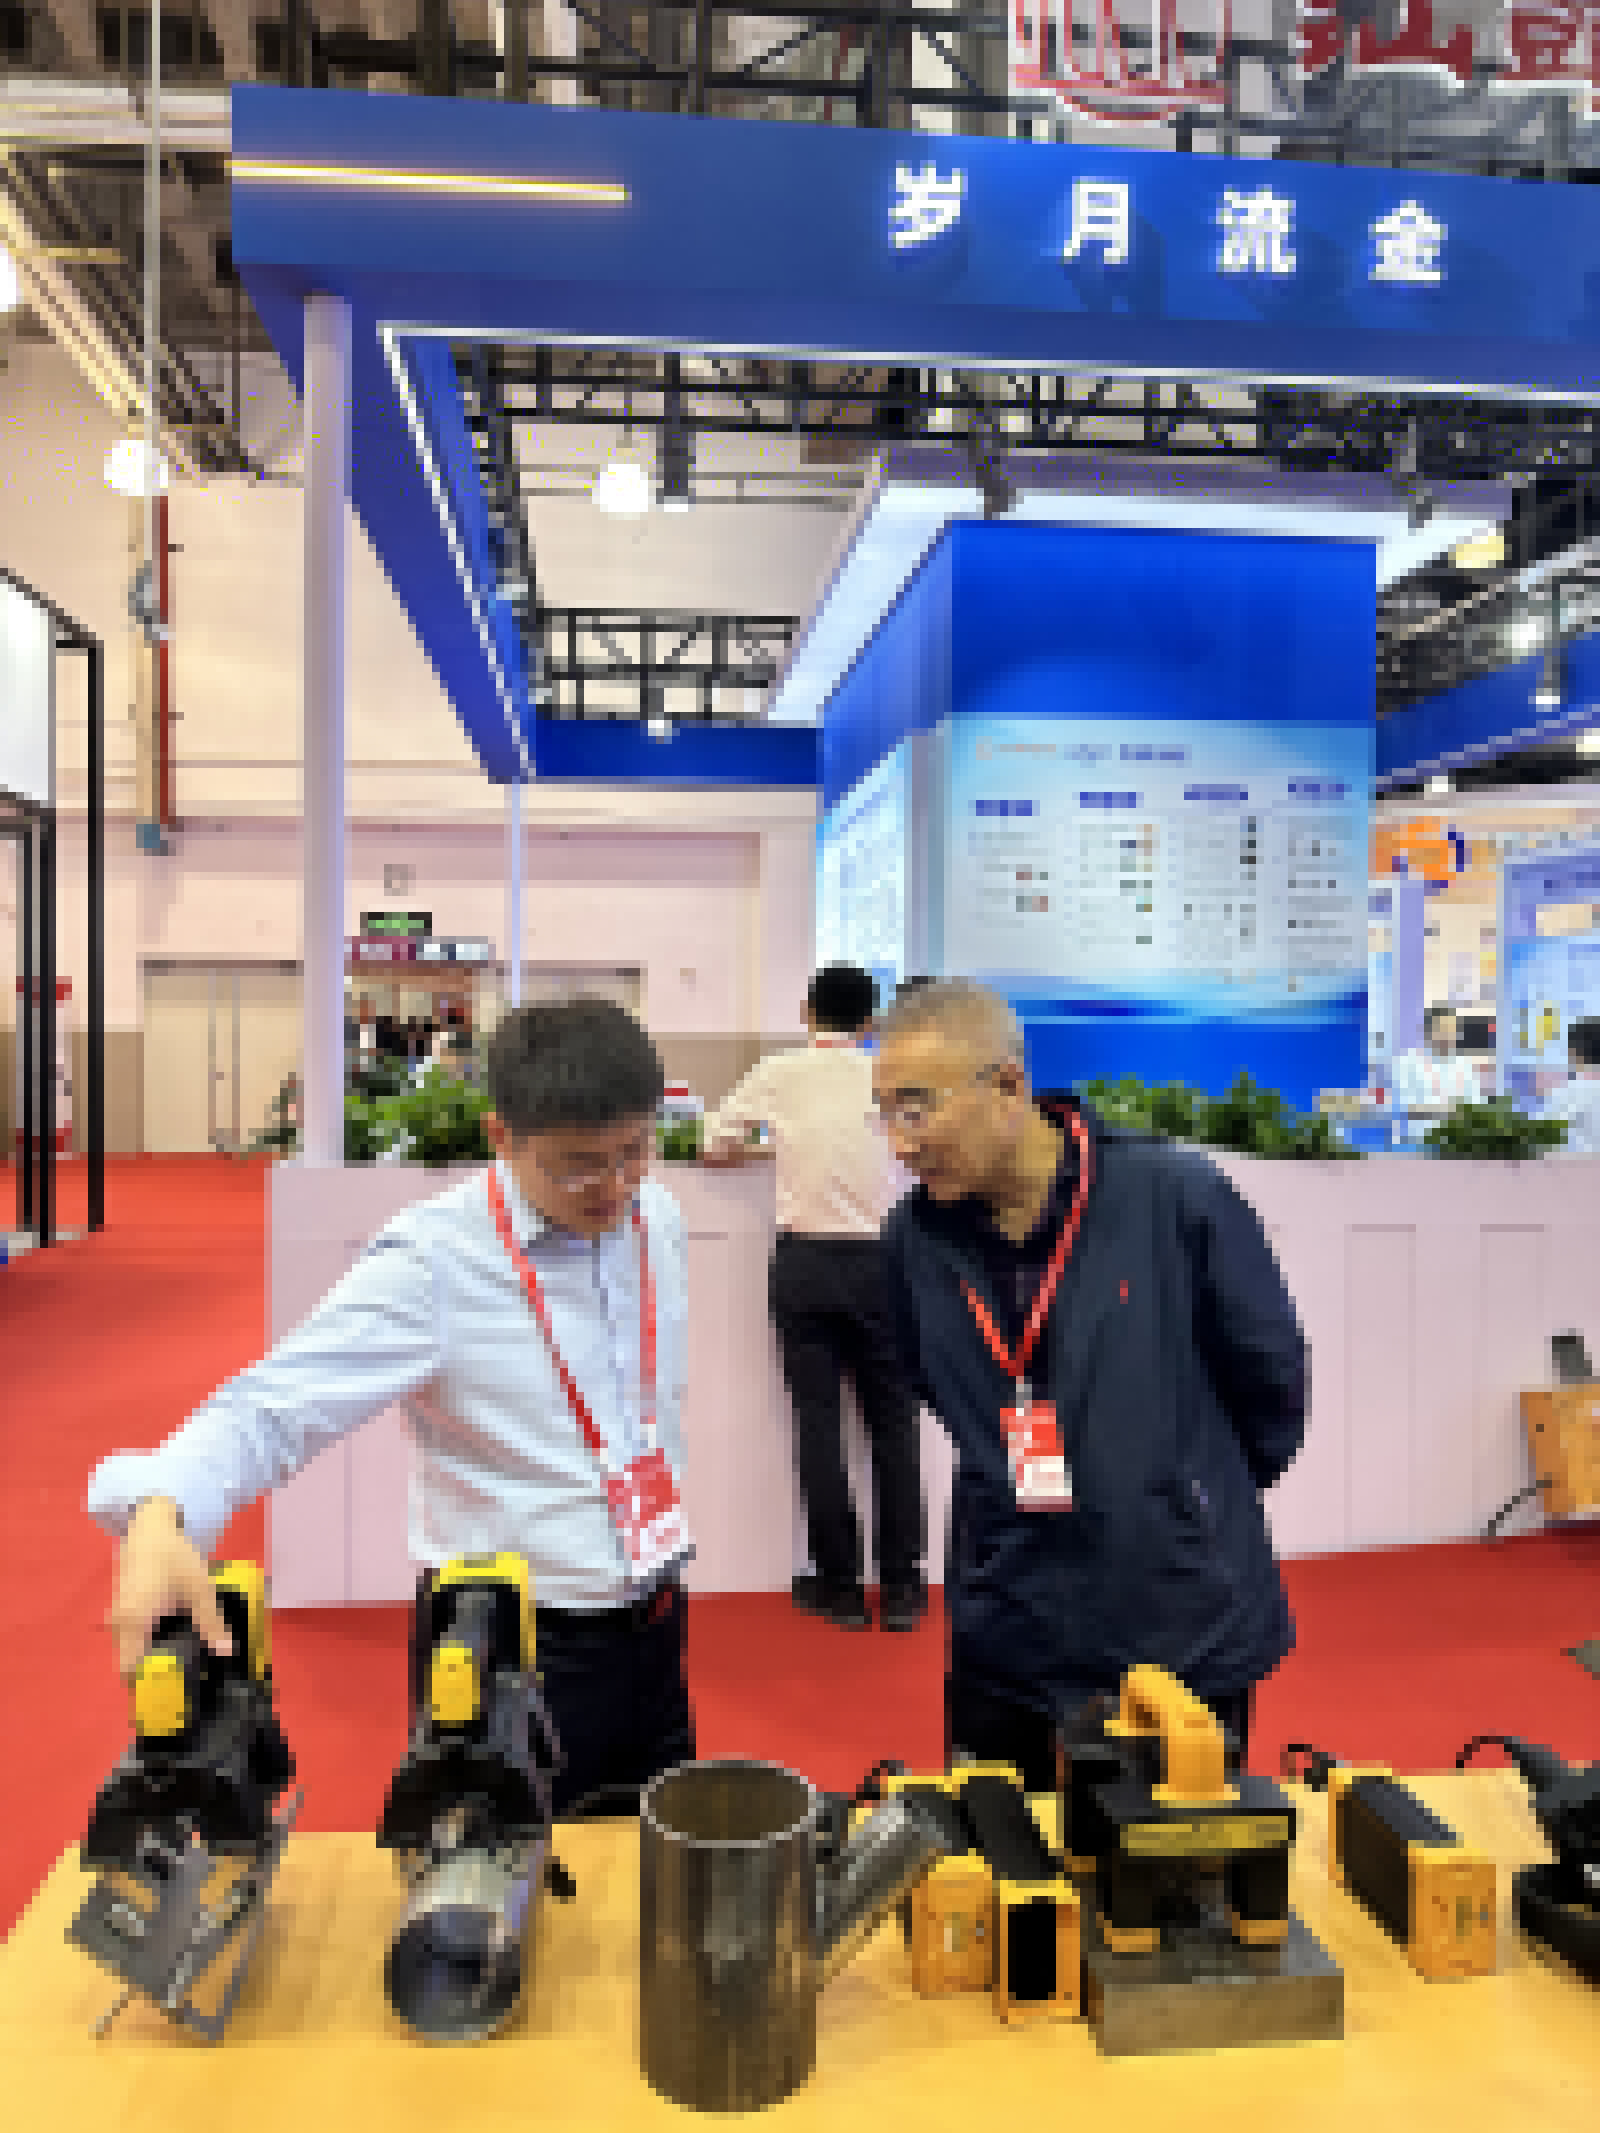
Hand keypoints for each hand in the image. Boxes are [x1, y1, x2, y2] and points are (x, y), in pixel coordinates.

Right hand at [107, 1497, 232, 1679]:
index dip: (150, 1685)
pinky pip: (133, 1638)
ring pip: (131, 1651)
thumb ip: (211, 1622)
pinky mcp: (125, 1611)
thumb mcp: (199, 1587)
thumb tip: (226, 1653)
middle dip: (156, 1675)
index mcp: (134, 1623)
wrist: (150, 1527)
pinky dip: (150, 1644)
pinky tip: (177, 1640)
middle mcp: (121, 1625)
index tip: (176, 1692)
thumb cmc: (174, 1555)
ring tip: (187, 1662)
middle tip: (189, 1679)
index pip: (131, 1671)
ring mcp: (119, 1618)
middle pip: (131, 1664)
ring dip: (153, 1659)